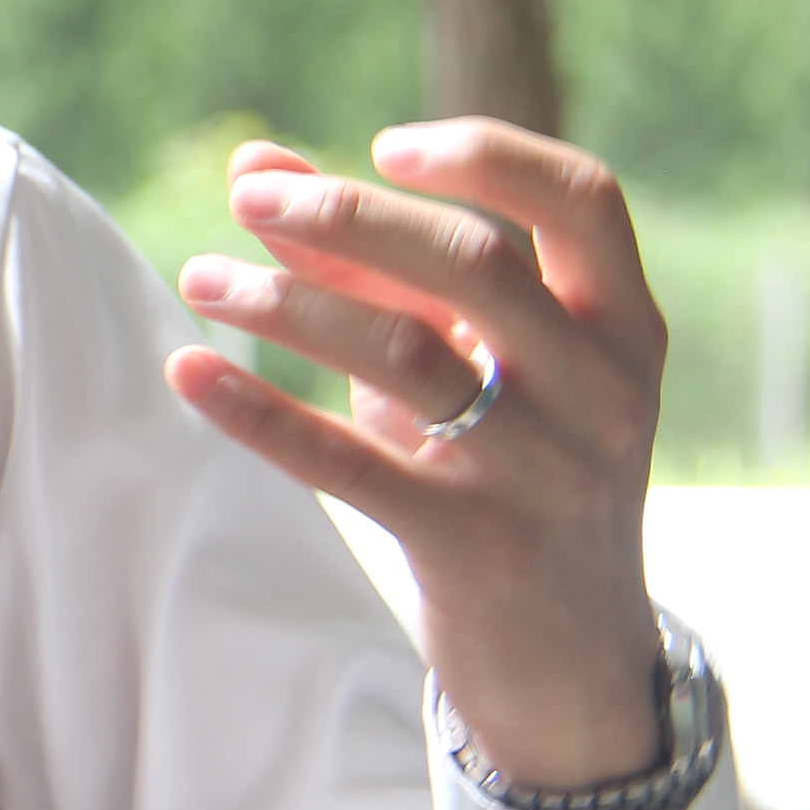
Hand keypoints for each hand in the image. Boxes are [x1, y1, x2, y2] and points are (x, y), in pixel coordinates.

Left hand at [166, 119, 666, 790]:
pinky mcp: (477, 548)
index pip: (584, 200)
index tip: (384, 146)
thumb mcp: (465, 362)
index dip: (488, 154)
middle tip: (248, 202)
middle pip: (477, 264)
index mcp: (621, 328)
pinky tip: (188, 373)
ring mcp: (547, 474)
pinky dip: (261, 412)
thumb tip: (253, 164)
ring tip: (201, 278)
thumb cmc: (506, 471)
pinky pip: (353, 466)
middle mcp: (603, 393)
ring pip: (408, 355)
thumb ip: (367, 262)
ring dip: (287, 305)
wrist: (571, 663)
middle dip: (349, 217)